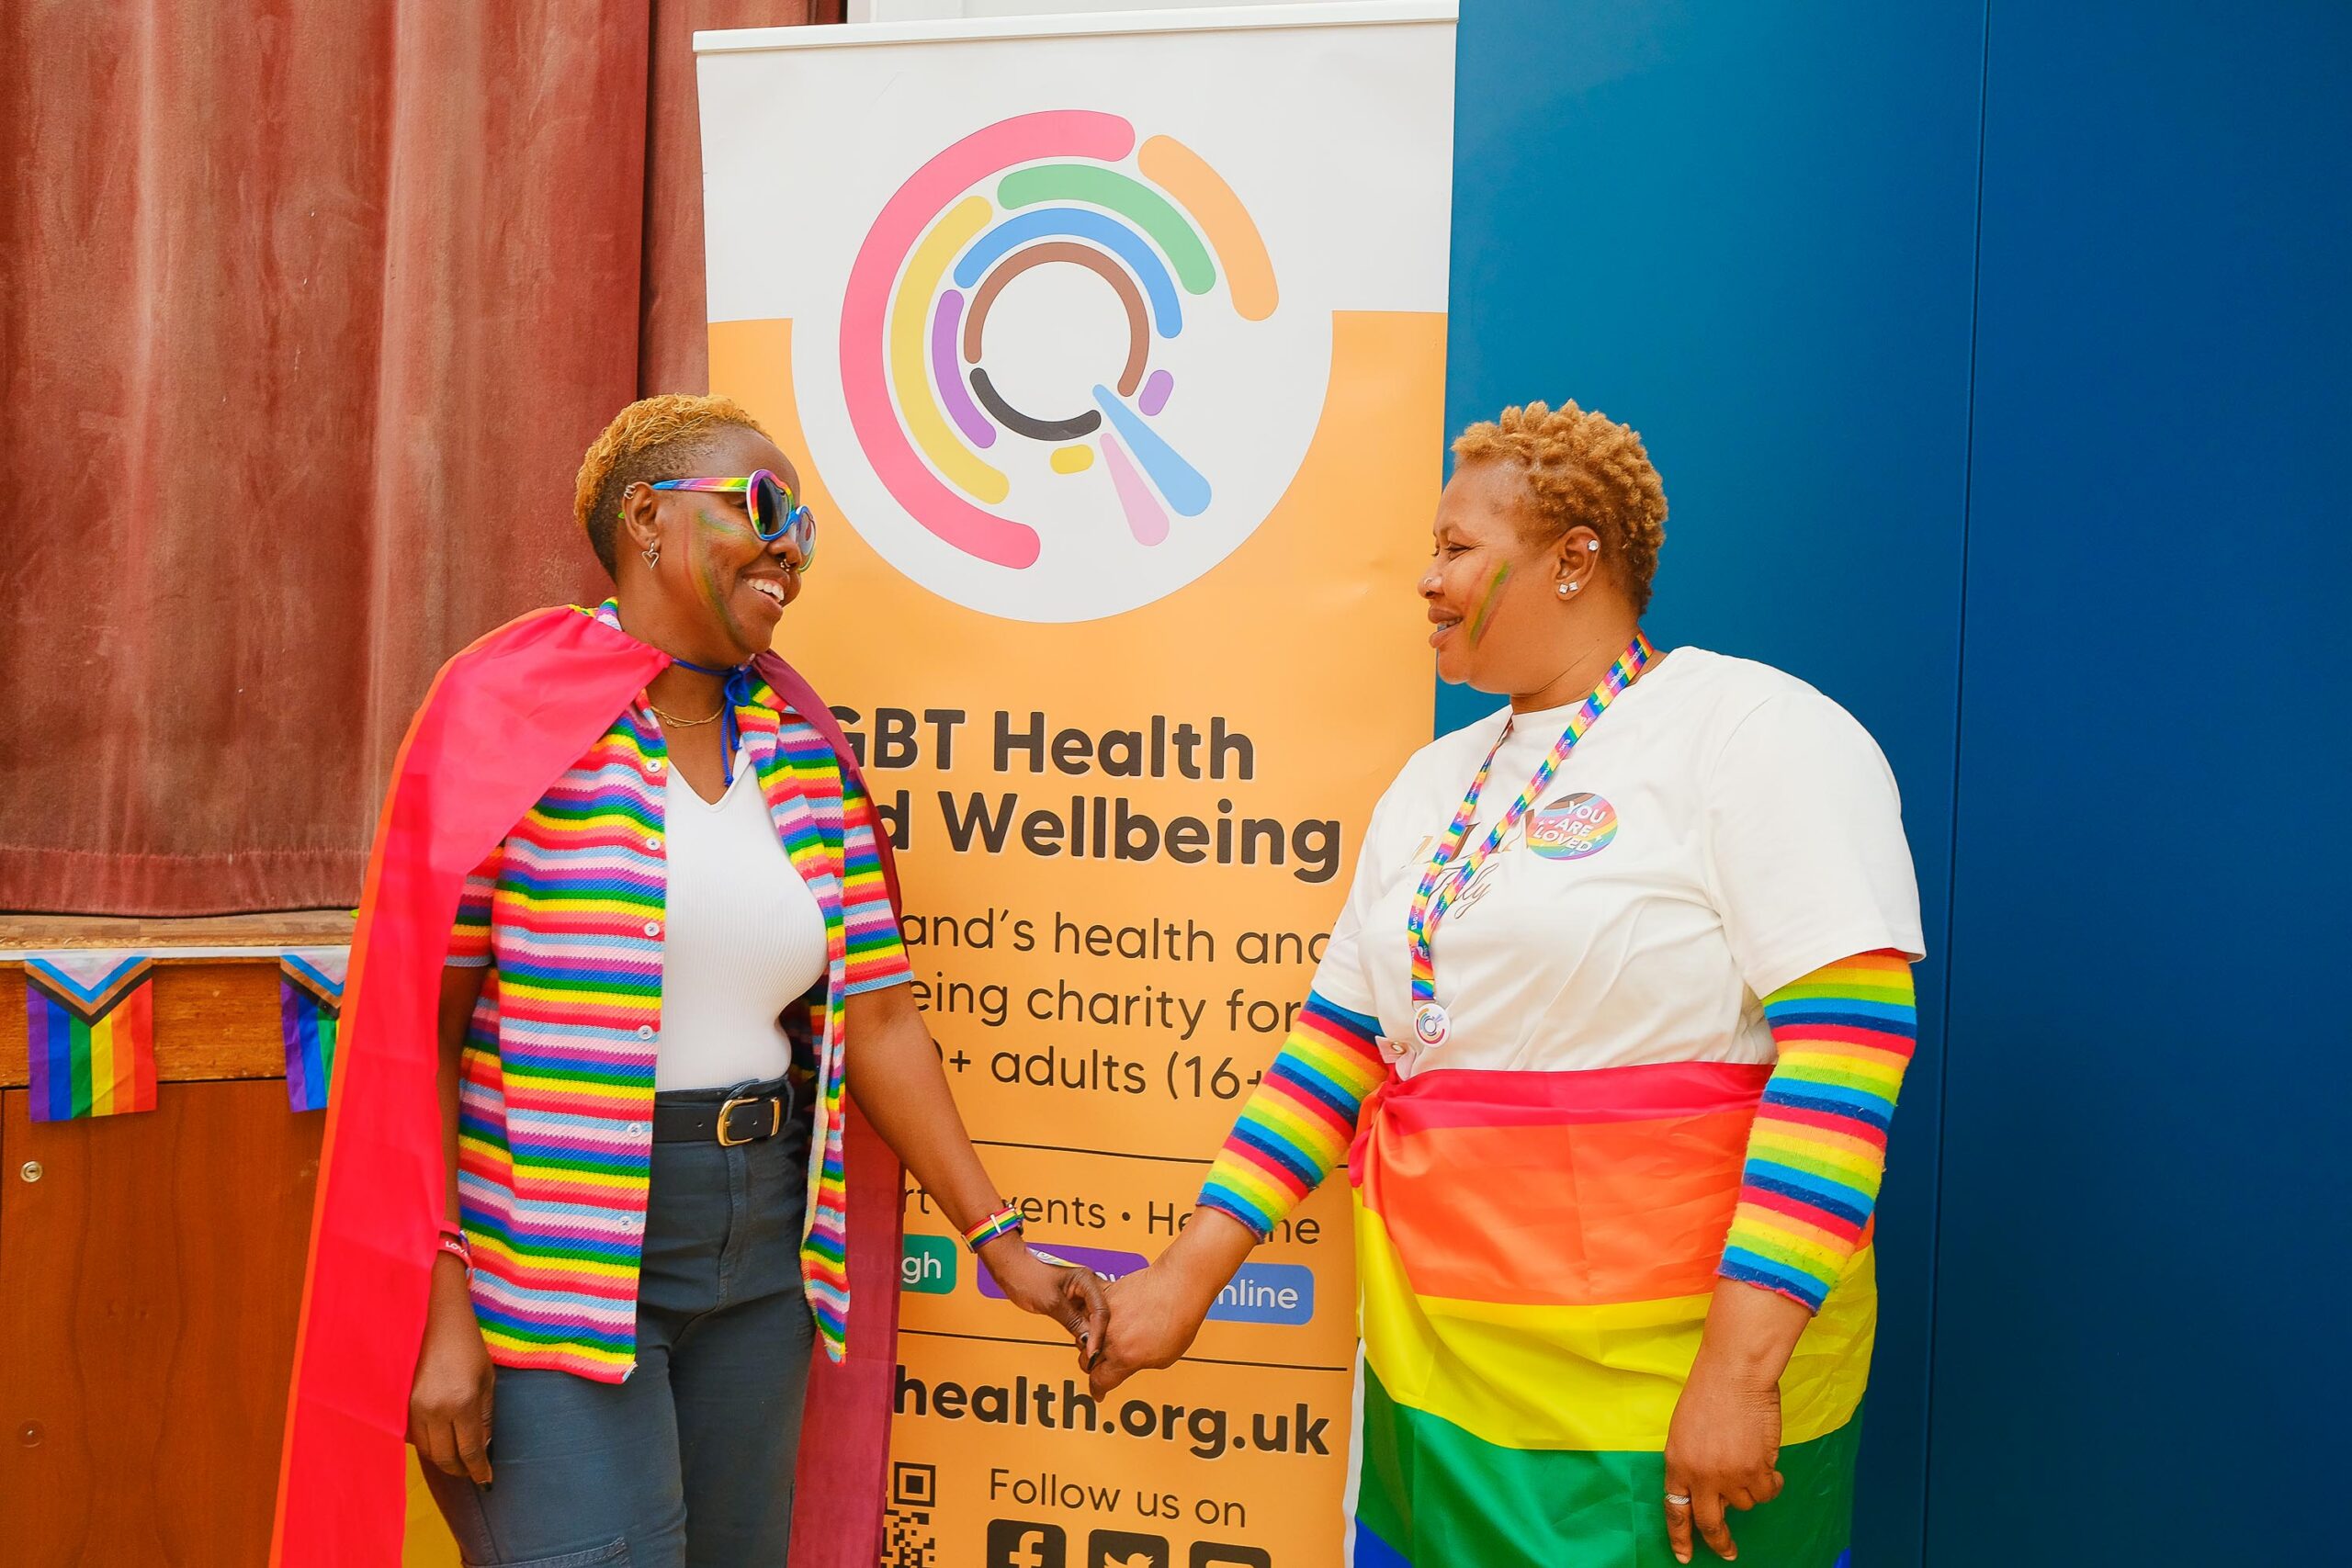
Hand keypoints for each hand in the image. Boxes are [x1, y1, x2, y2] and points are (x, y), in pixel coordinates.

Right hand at [408, 1253, 495, 1485]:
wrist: (432, 1318)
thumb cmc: (466, 1344)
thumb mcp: (487, 1378)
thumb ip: (485, 1416)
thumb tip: (482, 1448)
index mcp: (461, 1402)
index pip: (468, 1450)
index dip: (477, 1470)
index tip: (486, 1480)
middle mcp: (434, 1409)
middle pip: (443, 1457)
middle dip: (459, 1470)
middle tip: (471, 1473)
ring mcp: (412, 1407)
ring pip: (425, 1450)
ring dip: (442, 1459)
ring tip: (456, 1460)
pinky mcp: (398, 1403)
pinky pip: (412, 1435)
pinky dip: (426, 1443)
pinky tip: (438, 1440)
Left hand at [979, 1238, 1108, 1363]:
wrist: (1010, 1270)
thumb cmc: (1026, 1275)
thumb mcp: (1051, 1302)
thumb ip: (1072, 1321)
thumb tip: (1088, 1340)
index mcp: (1086, 1279)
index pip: (1101, 1310)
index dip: (1098, 1333)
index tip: (1093, 1351)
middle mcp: (1087, 1286)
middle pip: (1103, 1314)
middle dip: (1100, 1335)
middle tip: (1093, 1355)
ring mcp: (1080, 1295)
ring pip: (1094, 1319)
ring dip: (1092, 1336)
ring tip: (1088, 1353)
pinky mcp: (1073, 1303)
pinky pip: (1084, 1320)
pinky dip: (1083, 1333)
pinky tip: (1081, 1343)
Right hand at [1086, 1263, 1215, 1399]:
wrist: (1180, 1285)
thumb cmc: (1179, 1320)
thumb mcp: (1164, 1357)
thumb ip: (1139, 1363)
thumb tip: (1129, 1364)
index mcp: (1124, 1358)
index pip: (1099, 1381)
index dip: (1098, 1390)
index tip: (1099, 1391)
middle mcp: (1110, 1338)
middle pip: (1087, 1362)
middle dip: (1094, 1367)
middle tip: (1103, 1366)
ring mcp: (1104, 1316)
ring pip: (1085, 1336)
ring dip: (1092, 1342)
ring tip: (1106, 1340)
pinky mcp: (1105, 1295)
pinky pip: (1089, 1310)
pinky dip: (1094, 1318)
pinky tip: (1104, 1319)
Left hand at [1661, 1353, 1783, 1561]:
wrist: (1734, 1374)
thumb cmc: (1710, 1392)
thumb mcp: (1685, 1430)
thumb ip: (1693, 1462)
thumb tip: (1712, 1489)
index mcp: (1676, 1463)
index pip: (1675, 1510)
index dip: (1680, 1537)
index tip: (1684, 1556)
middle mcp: (1699, 1476)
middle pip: (1710, 1523)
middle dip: (1719, 1542)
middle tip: (1728, 1552)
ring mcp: (1728, 1476)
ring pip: (1745, 1504)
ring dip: (1751, 1490)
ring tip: (1754, 1464)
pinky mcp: (1755, 1471)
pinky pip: (1767, 1493)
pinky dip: (1773, 1484)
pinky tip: (1772, 1469)